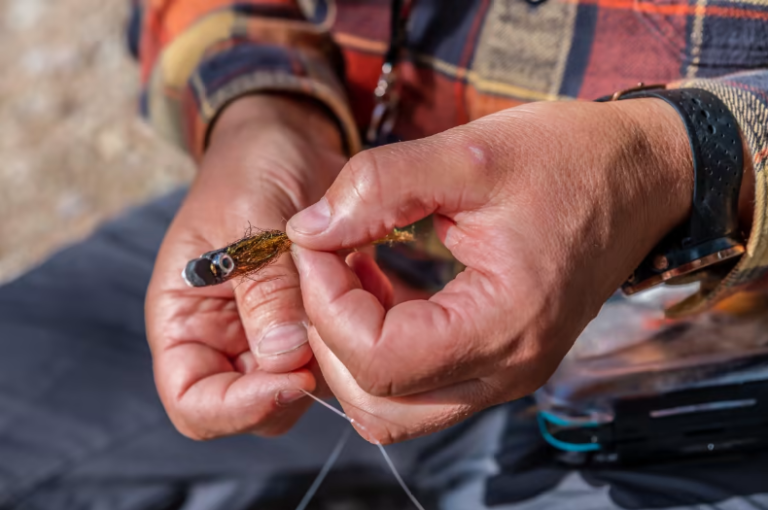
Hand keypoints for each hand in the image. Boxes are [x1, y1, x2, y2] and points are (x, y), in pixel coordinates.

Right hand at [145, 95, 344, 438]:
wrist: (288, 141)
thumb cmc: (250, 169)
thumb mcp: (250, 217)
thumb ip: (266, 289)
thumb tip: (285, 360)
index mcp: (184, 321)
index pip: (194, 403)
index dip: (239, 407)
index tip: (295, 376)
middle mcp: (224, 339)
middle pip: (254, 406)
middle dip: (296, 382)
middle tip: (332, 328)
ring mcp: (270, 333)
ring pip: (303, 386)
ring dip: (333, 353)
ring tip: (350, 288)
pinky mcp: (310, 320)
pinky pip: (336, 352)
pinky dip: (356, 331)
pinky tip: (368, 282)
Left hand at [287, 99, 695, 443]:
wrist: (640, 176)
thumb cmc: (568, 158)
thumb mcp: (468, 153)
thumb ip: (378, 188)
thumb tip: (306, 230)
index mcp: (507, 324)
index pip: (379, 361)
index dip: (325, 302)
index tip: (316, 239)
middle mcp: (507, 370)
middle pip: (377, 402)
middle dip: (329, 330)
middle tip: (326, 257)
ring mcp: (504, 373)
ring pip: (390, 410)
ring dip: (350, 348)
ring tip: (349, 271)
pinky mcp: (497, 360)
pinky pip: (414, 387)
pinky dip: (376, 346)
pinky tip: (376, 283)